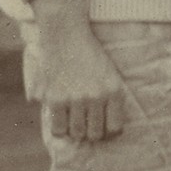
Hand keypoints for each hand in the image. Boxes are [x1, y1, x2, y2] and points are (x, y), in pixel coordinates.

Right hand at [25, 0, 129, 144]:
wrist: (67, 35)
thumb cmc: (90, 56)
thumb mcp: (110, 74)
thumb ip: (111, 99)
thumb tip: (112, 131)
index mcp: (114, 91)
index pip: (115, 128)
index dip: (109, 133)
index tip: (103, 129)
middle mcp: (97, 97)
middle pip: (95, 134)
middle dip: (91, 134)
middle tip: (86, 127)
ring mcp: (76, 99)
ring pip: (76, 133)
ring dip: (74, 132)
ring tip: (73, 123)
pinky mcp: (55, 98)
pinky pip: (57, 128)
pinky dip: (59, 129)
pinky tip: (60, 120)